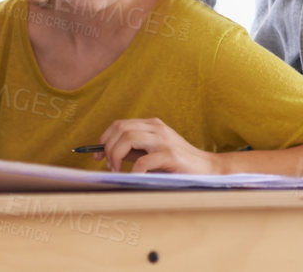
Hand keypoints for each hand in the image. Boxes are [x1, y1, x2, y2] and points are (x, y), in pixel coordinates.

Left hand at [99, 118, 218, 174]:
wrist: (206, 169)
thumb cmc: (176, 163)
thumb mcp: (151, 152)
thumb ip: (132, 151)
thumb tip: (105, 154)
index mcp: (151, 125)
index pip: (119, 124)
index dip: (104, 138)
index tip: (96, 155)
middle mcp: (157, 128)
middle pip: (121, 129)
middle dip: (108, 148)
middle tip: (108, 166)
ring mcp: (164, 140)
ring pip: (129, 139)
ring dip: (116, 156)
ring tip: (117, 171)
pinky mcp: (171, 156)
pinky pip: (144, 161)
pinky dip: (134, 171)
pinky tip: (134, 178)